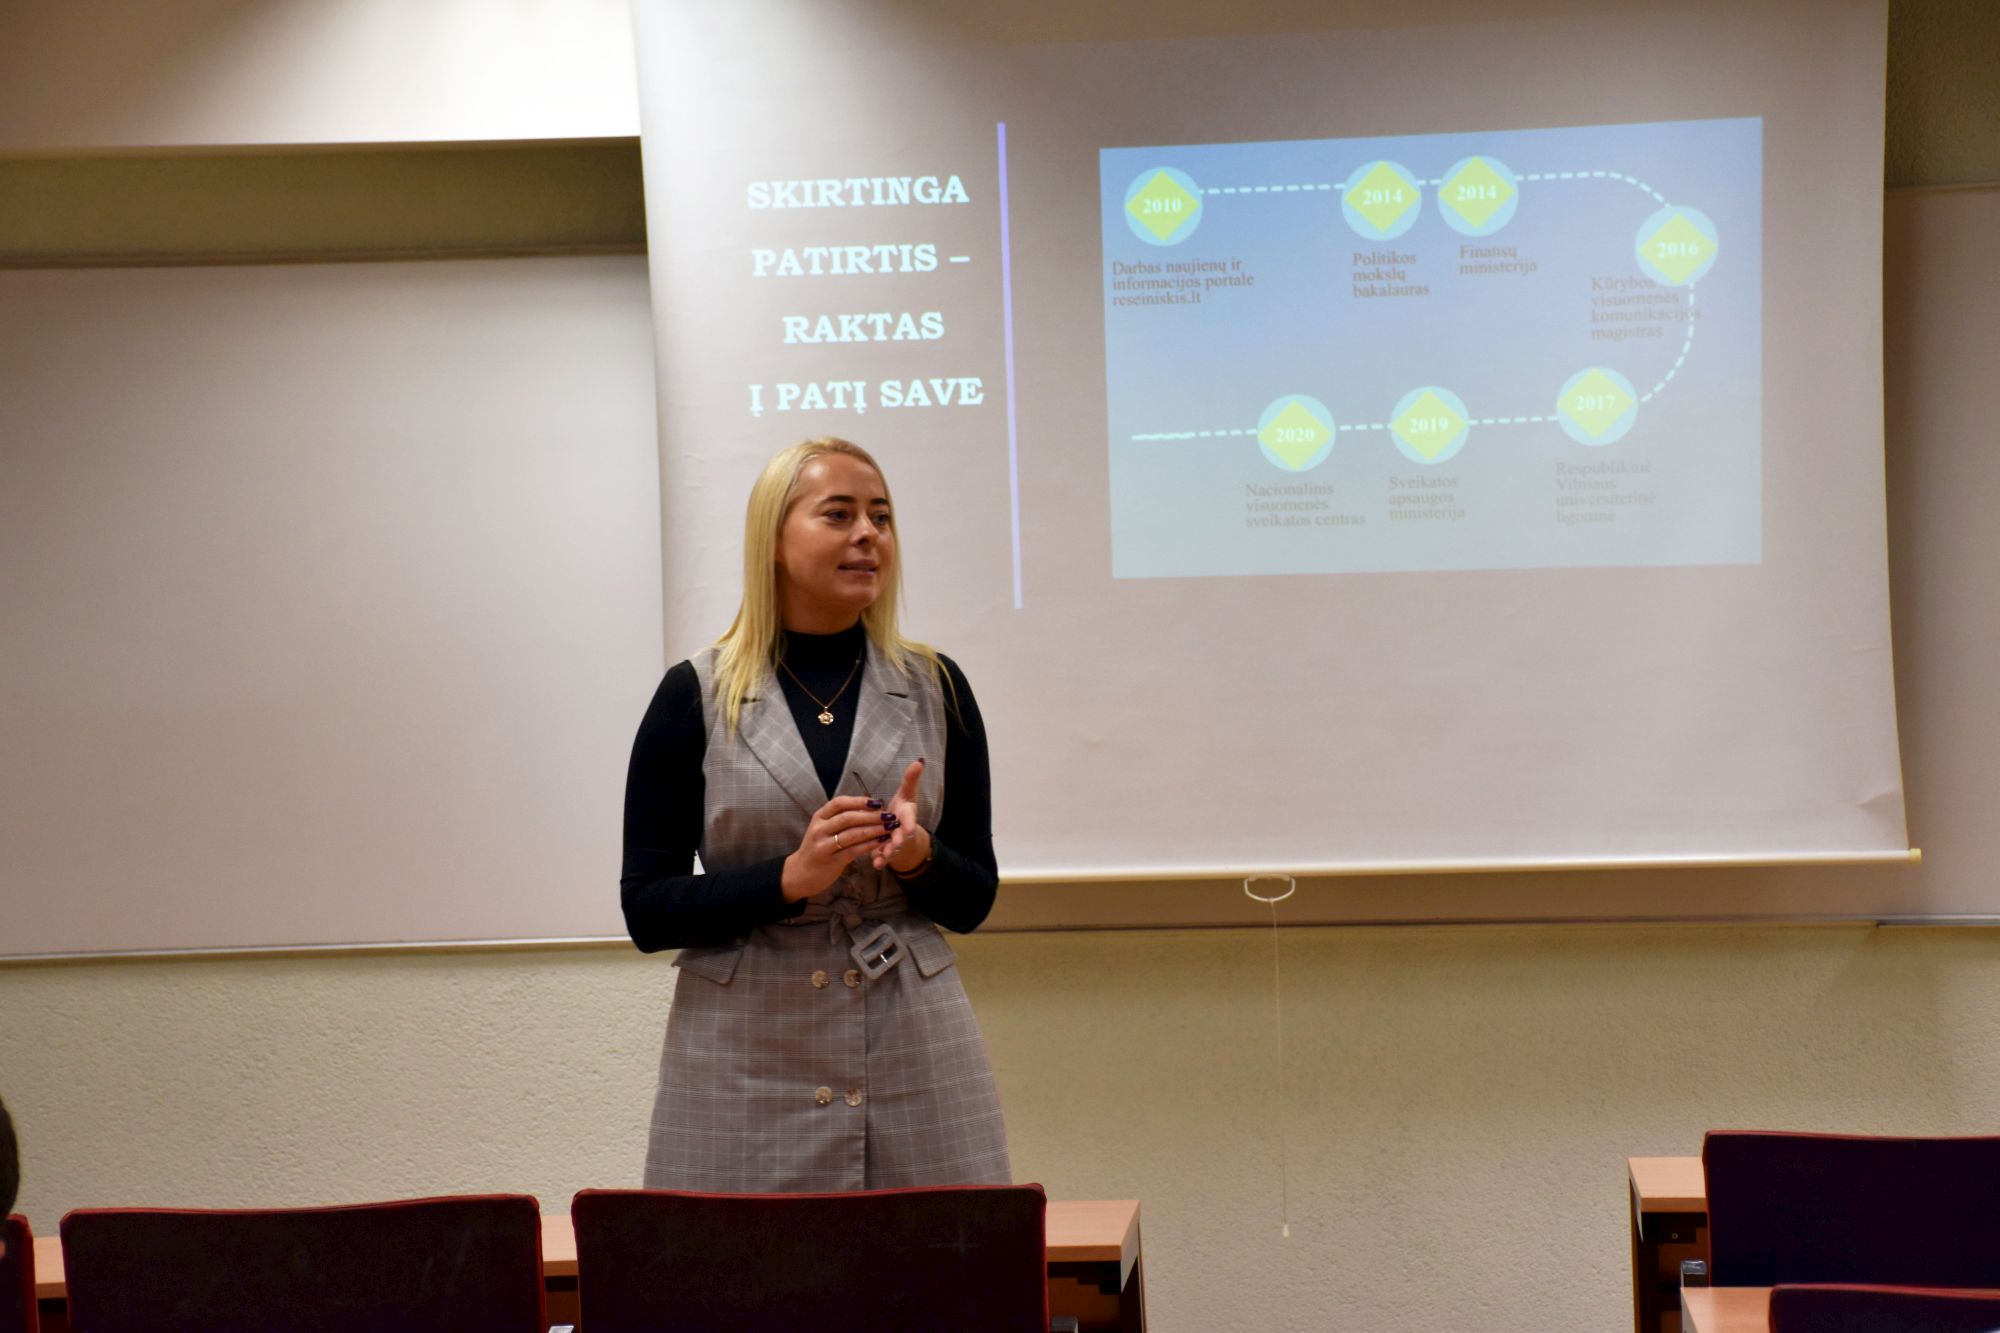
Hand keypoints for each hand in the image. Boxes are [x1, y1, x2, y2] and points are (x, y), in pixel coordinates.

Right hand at [782, 794, 900, 901]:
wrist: (800, 874)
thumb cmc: (817, 848)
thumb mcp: (823, 829)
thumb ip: (840, 819)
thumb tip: (868, 809)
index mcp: (819, 817)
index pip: (839, 803)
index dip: (859, 801)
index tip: (877, 802)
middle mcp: (820, 829)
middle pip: (848, 818)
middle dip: (871, 816)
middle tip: (889, 815)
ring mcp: (824, 845)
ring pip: (853, 834)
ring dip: (874, 829)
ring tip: (889, 827)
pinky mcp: (831, 861)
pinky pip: (854, 850)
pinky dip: (870, 845)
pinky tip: (882, 842)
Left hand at [870, 759, 929, 873]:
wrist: (900, 832)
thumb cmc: (901, 811)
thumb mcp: (907, 794)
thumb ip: (911, 779)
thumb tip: (919, 760)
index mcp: (906, 816)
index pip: (909, 819)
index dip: (909, 823)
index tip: (908, 826)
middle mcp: (902, 831)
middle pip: (902, 836)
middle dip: (899, 839)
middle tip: (896, 842)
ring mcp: (894, 843)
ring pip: (892, 849)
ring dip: (889, 852)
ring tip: (884, 856)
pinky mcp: (885, 852)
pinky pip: (882, 857)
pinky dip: (879, 861)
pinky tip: (875, 864)